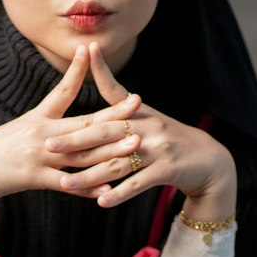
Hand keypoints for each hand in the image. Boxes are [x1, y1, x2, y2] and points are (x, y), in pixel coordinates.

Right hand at [0, 45, 142, 207]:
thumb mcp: (16, 132)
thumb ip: (41, 128)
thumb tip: (61, 128)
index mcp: (37, 119)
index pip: (61, 90)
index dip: (78, 70)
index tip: (91, 50)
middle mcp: (42, 133)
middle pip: (84, 122)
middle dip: (113, 113)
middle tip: (137, 103)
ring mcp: (40, 156)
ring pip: (83, 153)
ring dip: (111, 149)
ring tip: (135, 145)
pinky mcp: (35, 178)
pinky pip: (68, 184)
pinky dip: (88, 187)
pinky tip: (108, 188)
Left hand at [48, 43, 237, 220]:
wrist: (207, 160)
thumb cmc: (169, 137)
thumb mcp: (147, 117)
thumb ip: (119, 102)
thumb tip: (95, 69)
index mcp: (140, 112)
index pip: (115, 91)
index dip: (100, 72)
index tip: (83, 54)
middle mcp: (148, 127)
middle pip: (106, 133)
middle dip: (75, 140)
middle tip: (48, 145)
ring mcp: (158, 149)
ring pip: (117, 163)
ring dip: (90, 176)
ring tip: (65, 185)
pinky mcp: (167, 171)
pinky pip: (138, 184)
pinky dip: (119, 193)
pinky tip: (101, 201)